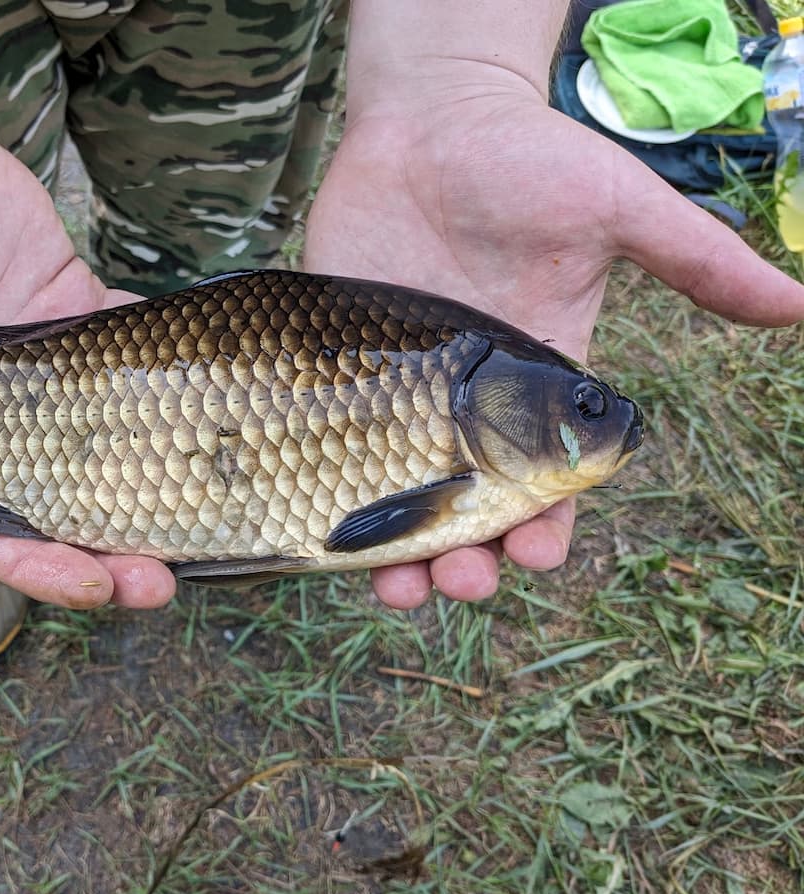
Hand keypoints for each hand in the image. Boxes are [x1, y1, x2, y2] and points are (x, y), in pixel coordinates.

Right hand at [0, 101, 175, 608]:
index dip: (34, 565)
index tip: (93, 585)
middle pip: (60, 508)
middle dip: (113, 552)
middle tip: (170, 579)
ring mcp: (42, 372)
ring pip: (109, 449)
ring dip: (157, 489)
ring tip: (213, 521)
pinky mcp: (75, 316)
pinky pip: (134, 359)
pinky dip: (176, 385)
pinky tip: (224, 410)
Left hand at [305, 78, 803, 608]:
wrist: (430, 118)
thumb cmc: (528, 159)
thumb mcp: (618, 208)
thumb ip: (697, 262)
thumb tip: (801, 306)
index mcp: (535, 384)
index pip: (543, 480)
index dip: (543, 526)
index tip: (538, 555)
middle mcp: (462, 403)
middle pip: (466, 508)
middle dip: (469, 559)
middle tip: (464, 581)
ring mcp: (393, 390)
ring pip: (394, 497)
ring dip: (399, 552)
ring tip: (401, 586)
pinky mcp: (335, 368)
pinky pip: (327, 447)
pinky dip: (327, 497)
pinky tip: (326, 534)